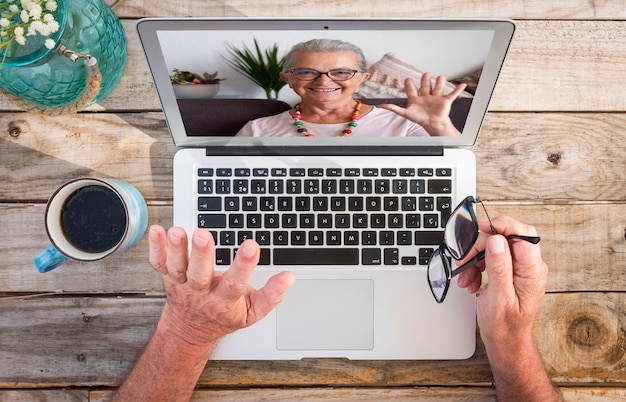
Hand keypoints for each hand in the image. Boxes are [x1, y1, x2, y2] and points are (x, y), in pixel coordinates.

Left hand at [149, 225, 295, 345]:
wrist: (190, 331)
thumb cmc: (224, 317)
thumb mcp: (252, 313)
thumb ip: (271, 295)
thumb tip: (289, 277)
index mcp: (224, 301)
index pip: (236, 283)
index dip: (244, 265)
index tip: (252, 245)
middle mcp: (201, 292)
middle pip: (200, 275)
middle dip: (202, 254)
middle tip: (203, 235)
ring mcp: (182, 285)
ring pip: (177, 267)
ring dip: (176, 249)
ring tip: (178, 231)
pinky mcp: (168, 277)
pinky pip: (159, 263)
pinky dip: (156, 247)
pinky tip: (157, 231)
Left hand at [378, 73, 466, 135]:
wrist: (433, 126)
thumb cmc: (420, 119)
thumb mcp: (404, 113)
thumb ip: (393, 108)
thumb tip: (379, 105)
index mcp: (416, 99)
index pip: (412, 89)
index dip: (409, 85)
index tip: (407, 79)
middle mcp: (426, 97)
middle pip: (426, 86)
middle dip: (426, 80)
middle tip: (426, 74)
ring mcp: (436, 98)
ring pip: (438, 87)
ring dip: (440, 82)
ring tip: (440, 77)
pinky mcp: (445, 101)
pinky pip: (453, 94)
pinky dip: (458, 90)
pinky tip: (462, 85)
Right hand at [457, 216, 547, 346]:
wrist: (504, 341)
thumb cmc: (505, 325)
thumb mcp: (499, 298)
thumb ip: (500, 268)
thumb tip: (497, 240)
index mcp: (532, 271)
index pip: (523, 233)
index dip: (501, 226)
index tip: (481, 228)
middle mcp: (528, 266)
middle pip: (503, 238)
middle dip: (480, 246)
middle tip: (464, 260)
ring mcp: (518, 267)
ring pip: (493, 246)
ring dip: (474, 258)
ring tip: (466, 276)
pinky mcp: (507, 270)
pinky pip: (489, 257)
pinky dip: (475, 266)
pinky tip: (470, 280)